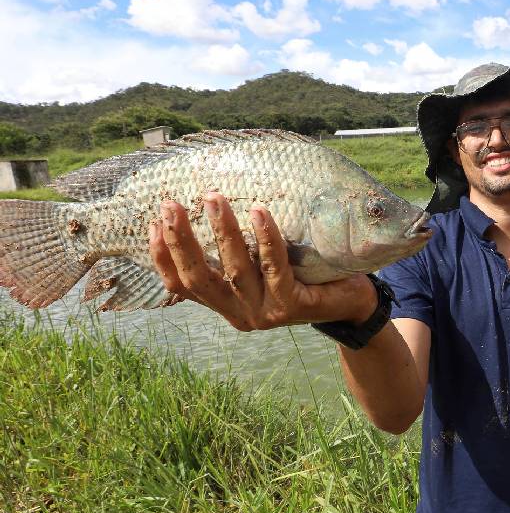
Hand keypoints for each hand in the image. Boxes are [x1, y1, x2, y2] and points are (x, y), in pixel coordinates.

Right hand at [148, 192, 377, 331]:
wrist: (353, 305)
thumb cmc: (305, 278)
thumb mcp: (263, 269)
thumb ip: (239, 255)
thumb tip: (207, 208)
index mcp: (228, 307)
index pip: (183, 287)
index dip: (163, 258)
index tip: (151, 225)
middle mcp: (242, 314)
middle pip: (199, 279)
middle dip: (180, 241)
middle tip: (170, 204)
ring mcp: (266, 313)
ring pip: (235, 271)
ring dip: (221, 232)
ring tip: (212, 198)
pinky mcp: (293, 305)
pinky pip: (274, 266)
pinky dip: (265, 238)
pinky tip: (259, 213)